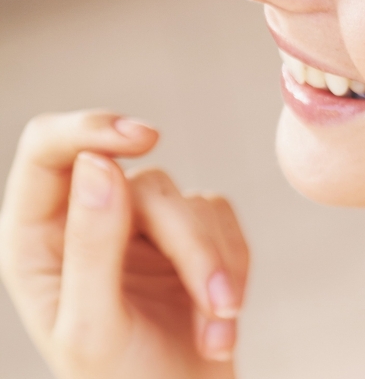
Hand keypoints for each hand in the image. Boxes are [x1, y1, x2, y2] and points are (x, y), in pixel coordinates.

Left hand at [0, 111, 248, 378]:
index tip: (145, 139)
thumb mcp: (94, 326)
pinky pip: (225, 219)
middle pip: (144, 185)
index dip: (91, 129)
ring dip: (217, 267)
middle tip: (218, 299)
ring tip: (221, 328)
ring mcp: (141, 226)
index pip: (49, 150)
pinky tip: (224, 321)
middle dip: (190, 244)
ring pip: (192, 203)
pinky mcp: (190, 234)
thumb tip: (99, 163)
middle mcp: (86, 222)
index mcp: (36, 241)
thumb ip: (91, 244)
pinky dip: (235, 269)